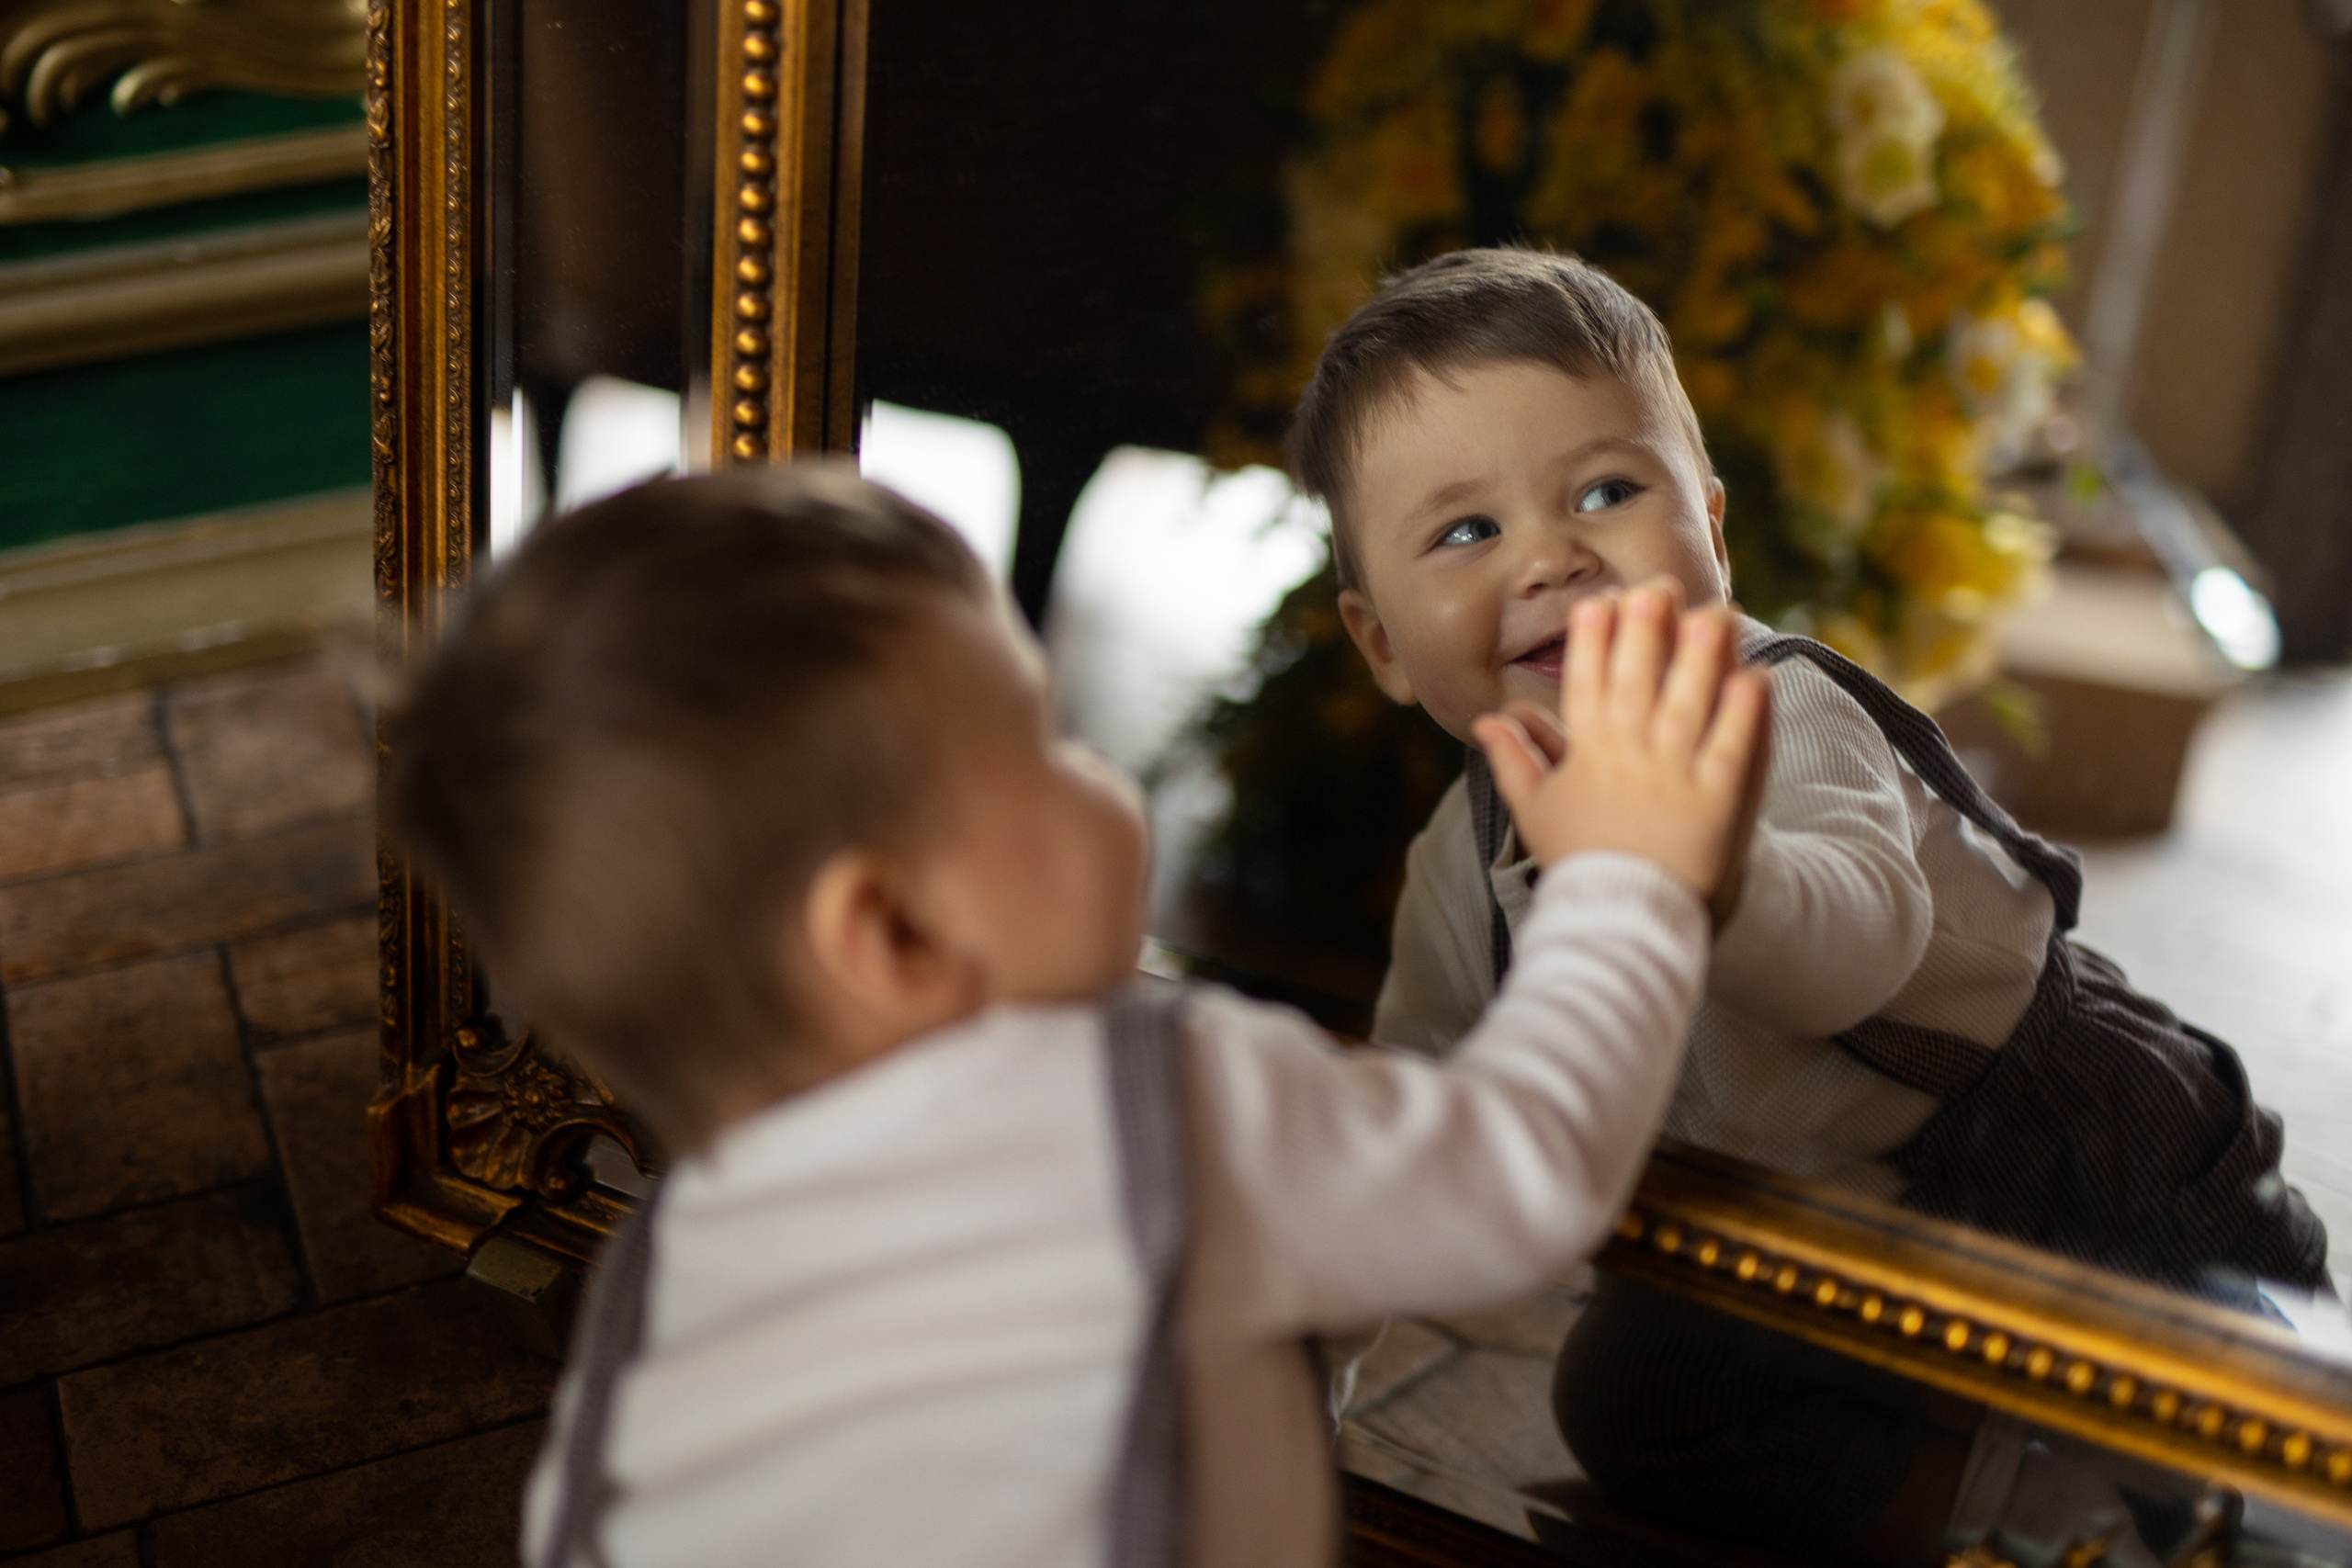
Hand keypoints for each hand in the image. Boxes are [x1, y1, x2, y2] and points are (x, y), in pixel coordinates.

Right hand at [1471, 580, 1771, 919]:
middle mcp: (1629, 756)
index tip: (1603, 600)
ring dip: (1702, 655)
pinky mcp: (1718, 801)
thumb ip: (1513, 761)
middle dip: (1648, 627)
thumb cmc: (1579, 862)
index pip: (1586, 682)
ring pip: (1689, 702)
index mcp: (1586, 753)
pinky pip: (1734, 747)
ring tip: (1715, 614)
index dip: (1594, 638)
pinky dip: (1745, 713)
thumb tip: (1486, 721)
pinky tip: (1754, 677)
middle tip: (1660, 584)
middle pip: (1639, 678)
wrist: (1622, 919)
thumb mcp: (1535, 812)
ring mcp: (1675, 776)